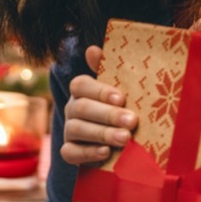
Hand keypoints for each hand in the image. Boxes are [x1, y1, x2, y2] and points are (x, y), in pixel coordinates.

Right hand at [60, 45, 137, 165]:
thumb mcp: (118, 89)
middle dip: (108, 115)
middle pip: (81, 108)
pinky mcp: (69, 151)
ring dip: (102, 133)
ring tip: (125, 138)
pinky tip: (106, 152)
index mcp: (82, 90)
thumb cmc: (120, 108)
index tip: (121, 98)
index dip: (100, 91)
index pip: (81, 85)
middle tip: (132, 121)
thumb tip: (92, 49)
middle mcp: (72, 108)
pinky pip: (70, 152)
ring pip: (76, 129)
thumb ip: (107, 70)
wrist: (119, 141)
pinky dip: (87, 153)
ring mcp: (69, 130)